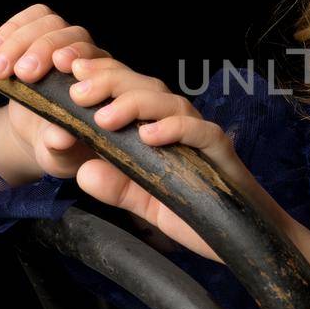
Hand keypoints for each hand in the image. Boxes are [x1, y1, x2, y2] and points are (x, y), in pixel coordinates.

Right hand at [0, 3, 111, 178]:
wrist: (39, 136)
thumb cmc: (58, 149)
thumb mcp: (59, 156)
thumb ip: (61, 148)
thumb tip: (60, 137)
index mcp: (109, 90)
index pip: (107, 65)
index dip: (87, 64)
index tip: (62, 70)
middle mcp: (93, 62)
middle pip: (77, 36)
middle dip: (46, 50)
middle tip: (22, 74)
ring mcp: (68, 46)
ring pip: (52, 22)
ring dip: (22, 40)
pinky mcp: (44, 37)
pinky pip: (34, 17)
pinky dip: (11, 28)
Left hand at [65, 55, 300, 268]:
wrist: (242, 238)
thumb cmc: (195, 213)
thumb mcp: (144, 203)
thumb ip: (115, 187)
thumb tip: (83, 172)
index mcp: (156, 126)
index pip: (126, 90)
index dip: (100, 75)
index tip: (67, 70)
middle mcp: (178, 123)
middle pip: (143, 87)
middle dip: (108, 82)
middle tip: (77, 92)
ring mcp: (200, 134)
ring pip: (169, 102)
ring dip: (134, 104)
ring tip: (104, 117)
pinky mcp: (221, 151)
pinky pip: (200, 131)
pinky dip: (174, 129)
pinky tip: (149, 136)